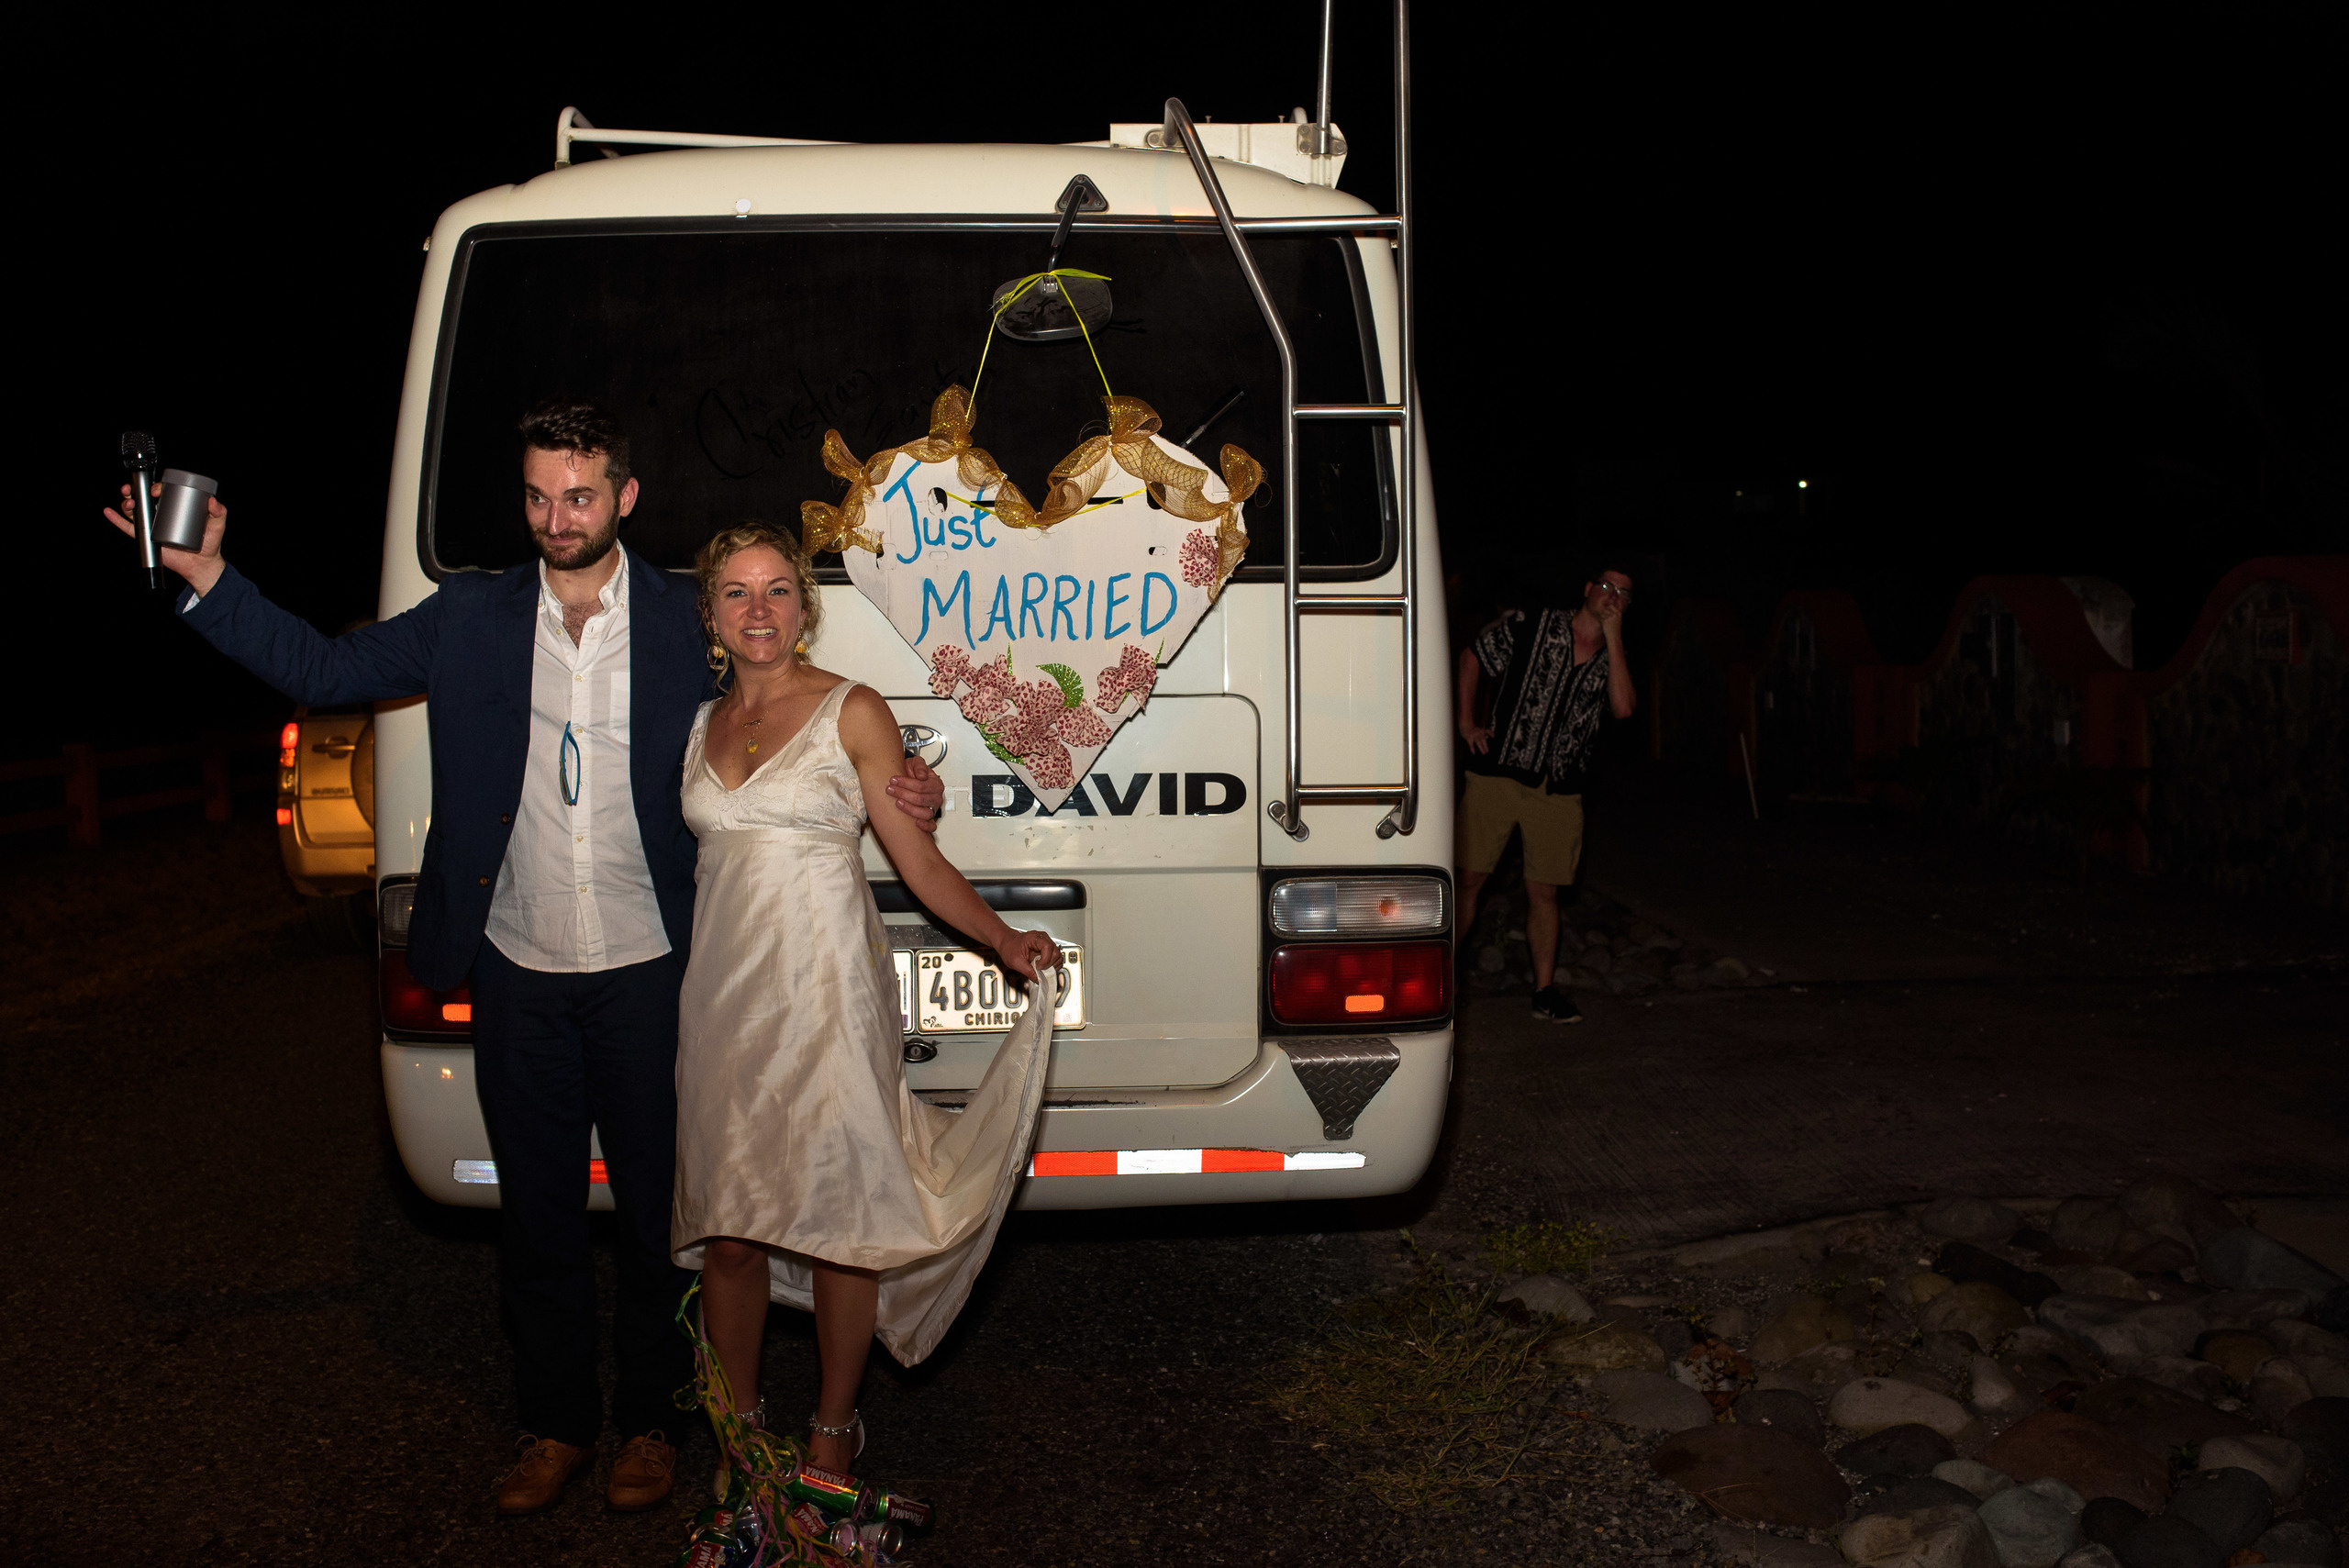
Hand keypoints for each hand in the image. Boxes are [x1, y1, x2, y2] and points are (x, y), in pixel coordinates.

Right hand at [104, 481, 227, 595]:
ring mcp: (152, 525)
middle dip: (133, 491)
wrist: (201, 564)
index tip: (156, 489)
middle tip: (131, 489)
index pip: (161, 492)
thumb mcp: (217, 524)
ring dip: (126, 503)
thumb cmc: (210, 542)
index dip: (155, 487)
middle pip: (143, 498)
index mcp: (175, 506)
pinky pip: (128, 528)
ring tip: (129, 503)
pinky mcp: (147, 538)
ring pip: (134, 511)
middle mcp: (161, 513)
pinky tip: (108, 512)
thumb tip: (212, 501)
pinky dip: (116, 520)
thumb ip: (219, 512)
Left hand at [886, 753, 945, 834]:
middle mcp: (936, 797)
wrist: (909, 779)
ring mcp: (933, 809)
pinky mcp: (929, 819)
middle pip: (921, 799)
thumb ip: (919, 765)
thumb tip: (922, 775)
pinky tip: (916, 823)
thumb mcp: (916, 763)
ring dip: (909, 809)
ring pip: (924, 813)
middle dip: (903, 794)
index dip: (906, 783)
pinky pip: (932, 826)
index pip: (921, 786)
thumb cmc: (913, 773)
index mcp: (936, 784)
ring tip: (897, 802)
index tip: (893, 780)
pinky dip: (926, 826)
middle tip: (890, 790)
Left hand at [995, 929, 1062, 983]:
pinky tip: (1044, 968)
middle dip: (1049, 965)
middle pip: (1055, 952)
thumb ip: (1028, 971)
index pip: (1048, 947)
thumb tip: (1038, 980)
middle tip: (1039, 970)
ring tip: (1041, 969)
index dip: (1045, 960)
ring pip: (1058, 956)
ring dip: (1052, 966)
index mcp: (1034, 938)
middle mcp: (1043, 938)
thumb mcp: (1015, 962)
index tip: (1038, 967)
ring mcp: (1046, 943)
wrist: (1007, 944)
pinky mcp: (1047, 949)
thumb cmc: (1009, 948)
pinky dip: (1052, 965)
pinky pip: (1056, 958)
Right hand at [1459, 720, 1491, 754]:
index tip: (1493, 736)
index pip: (1487, 731)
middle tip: (1487, 751)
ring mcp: (1473, 735)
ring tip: (1483, 753)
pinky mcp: (1469, 738)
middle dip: (1485, 745)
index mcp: (1481, 730)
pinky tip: (1474, 753)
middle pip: (1483, 739)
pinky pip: (1471, 744)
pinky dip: (1472, 749)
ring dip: (1481, 748)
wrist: (1465, 724)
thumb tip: (1487, 738)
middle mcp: (1478, 732)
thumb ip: (1483, 733)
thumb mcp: (1479, 729)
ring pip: (1478, 742)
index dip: (1491, 733)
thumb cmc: (1472, 728)